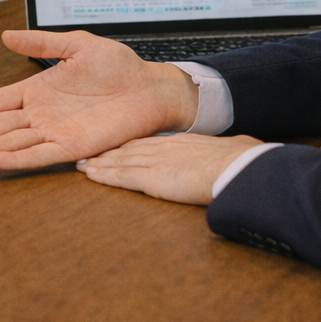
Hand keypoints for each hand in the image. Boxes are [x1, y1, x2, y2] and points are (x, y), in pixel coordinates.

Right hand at [0, 30, 200, 168]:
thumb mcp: (77, 45)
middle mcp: (42, 114)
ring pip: (10, 143)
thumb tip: (5, 36)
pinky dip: (14, 159)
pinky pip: (39, 155)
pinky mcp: (74, 147)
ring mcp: (55, 132)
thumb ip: (42, 44)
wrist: (151, 87)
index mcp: (38, 90)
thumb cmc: (119, 66)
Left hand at [77, 133, 263, 204]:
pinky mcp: (152, 178)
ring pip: (119, 160)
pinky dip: (103, 175)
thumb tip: (231, 156)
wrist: (239, 167)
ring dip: (98, 163)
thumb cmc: (239, 162)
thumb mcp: (226, 153)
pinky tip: (89, 174)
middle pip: (127, 149)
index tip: (112, 147)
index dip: (126, 145)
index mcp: (180, 143)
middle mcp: (163, 148)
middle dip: (105, 152)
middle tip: (85, 152)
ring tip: (80, 164)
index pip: (146, 143)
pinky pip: (121, 176)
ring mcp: (156, 162)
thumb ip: (216, 156)